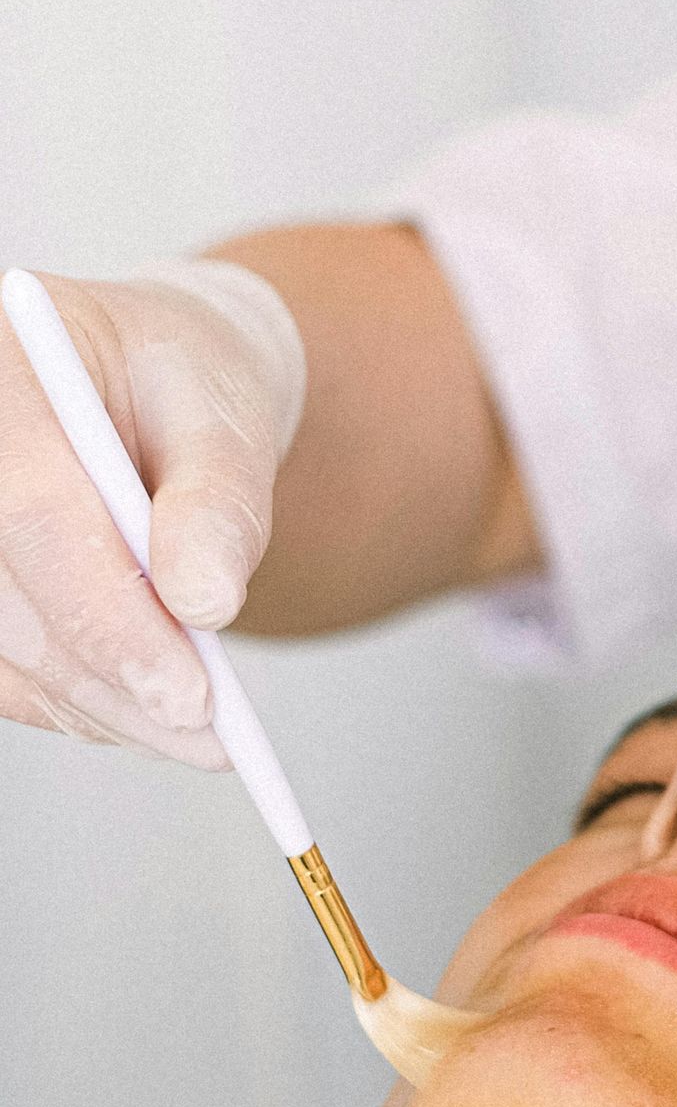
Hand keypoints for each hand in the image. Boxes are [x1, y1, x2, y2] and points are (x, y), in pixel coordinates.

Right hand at [0, 261, 305, 763]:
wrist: (149, 390)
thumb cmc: (184, 385)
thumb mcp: (224, 415)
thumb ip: (218, 499)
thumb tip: (206, 601)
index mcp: (0, 368)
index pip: (30, 509)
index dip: (108, 615)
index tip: (191, 695)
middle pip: (8, 595)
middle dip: (114, 678)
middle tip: (211, 737)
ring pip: (7, 649)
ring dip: (104, 705)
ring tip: (201, 731)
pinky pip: (6, 673)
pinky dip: (81, 704)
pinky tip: (147, 710)